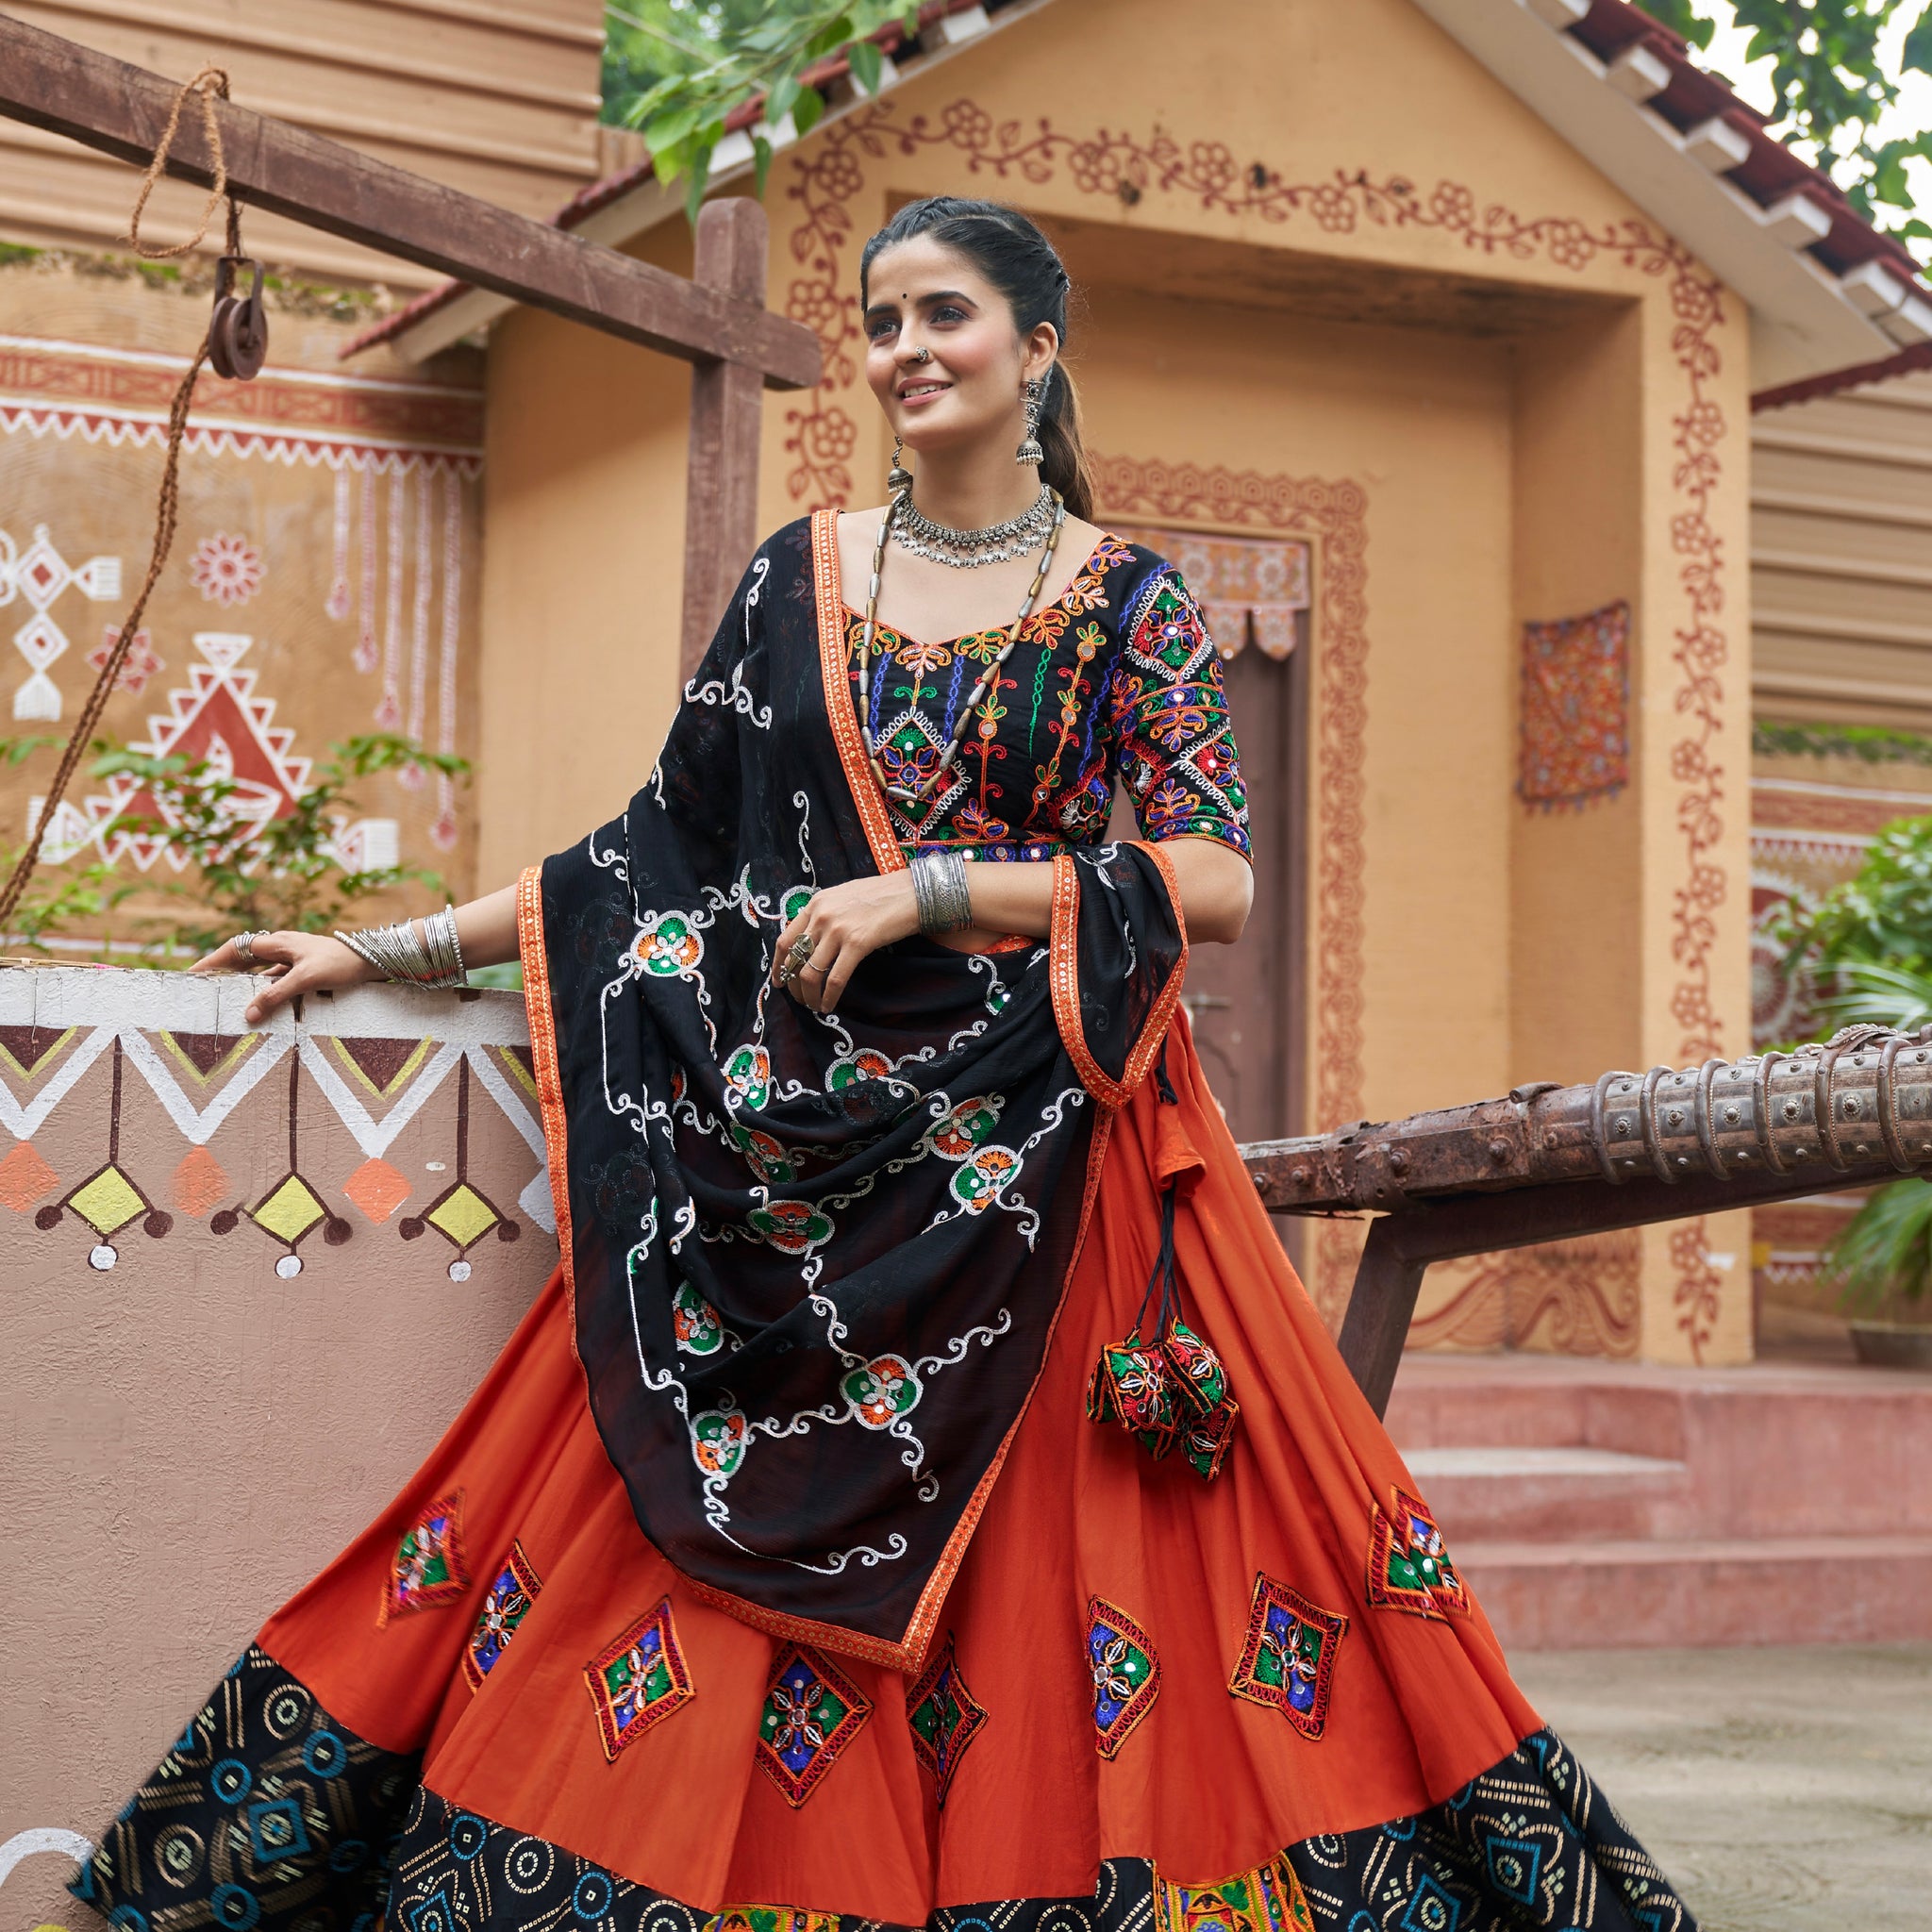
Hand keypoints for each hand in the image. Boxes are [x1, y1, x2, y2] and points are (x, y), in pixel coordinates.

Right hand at [189, 930, 378, 1025]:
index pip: (235, 949)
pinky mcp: (304, 971)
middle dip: (221, 973)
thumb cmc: (341, 964)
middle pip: (243, 959)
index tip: (191, 975)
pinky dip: (264, 993)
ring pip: (259, 972)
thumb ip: (276, 995)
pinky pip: (275, 981)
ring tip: (224, 1001)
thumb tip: (248, 1014)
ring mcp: (292, 959)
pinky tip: (259, 1007)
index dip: (211, 961)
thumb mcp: (306, 979)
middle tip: (201, 990)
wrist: (373, 961)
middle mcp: (282, 947)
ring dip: (242, 984)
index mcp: (277, 943)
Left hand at [771, 873, 919, 1014]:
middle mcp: (821, 915)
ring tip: (813, 1006)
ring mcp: (838, 929)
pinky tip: (828, 1006)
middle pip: (795, 959)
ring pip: (810, 973)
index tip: (779, 980)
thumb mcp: (844, 897)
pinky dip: (829, 997)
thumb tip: (814, 938)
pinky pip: (835, 978)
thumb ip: (826, 914)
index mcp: (816, 903)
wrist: (913, 892)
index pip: (785, 939)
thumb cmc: (883, 894)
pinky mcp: (857, 943)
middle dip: (793, 985)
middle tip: (799, 998)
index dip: (778, 965)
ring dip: (808, 996)